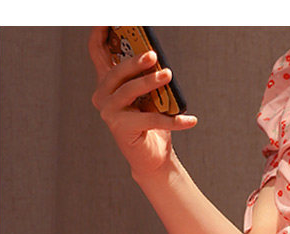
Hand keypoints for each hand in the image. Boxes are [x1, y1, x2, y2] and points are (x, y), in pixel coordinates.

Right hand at [88, 27, 196, 177]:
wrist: (153, 158)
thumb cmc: (151, 125)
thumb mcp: (150, 96)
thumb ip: (147, 77)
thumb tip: (156, 58)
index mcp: (107, 84)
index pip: (98, 52)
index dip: (100, 33)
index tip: (108, 20)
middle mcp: (102, 97)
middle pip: (116, 72)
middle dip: (134, 61)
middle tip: (153, 55)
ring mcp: (109, 113)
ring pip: (130, 91)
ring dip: (150, 82)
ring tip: (168, 75)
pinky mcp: (121, 128)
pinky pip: (151, 119)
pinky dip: (174, 120)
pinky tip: (191, 120)